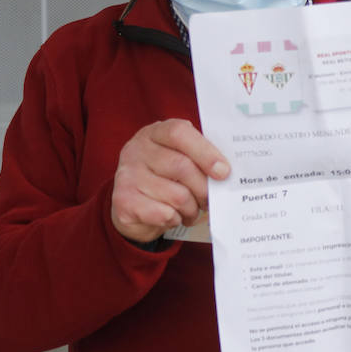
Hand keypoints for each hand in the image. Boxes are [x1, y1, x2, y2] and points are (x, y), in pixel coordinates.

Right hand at [110, 119, 228, 243]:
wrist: (131, 205)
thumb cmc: (165, 177)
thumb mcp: (181, 158)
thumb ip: (200, 158)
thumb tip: (226, 172)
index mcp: (154, 133)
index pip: (179, 133)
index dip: (205, 152)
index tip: (224, 172)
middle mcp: (136, 150)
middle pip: (182, 166)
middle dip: (204, 188)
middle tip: (210, 199)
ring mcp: (126, 175)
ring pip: (177, 195)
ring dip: (192, 208)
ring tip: (192, 210)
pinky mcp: (123, 201)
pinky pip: (164, 213)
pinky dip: (176, 219)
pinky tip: (174, 216)